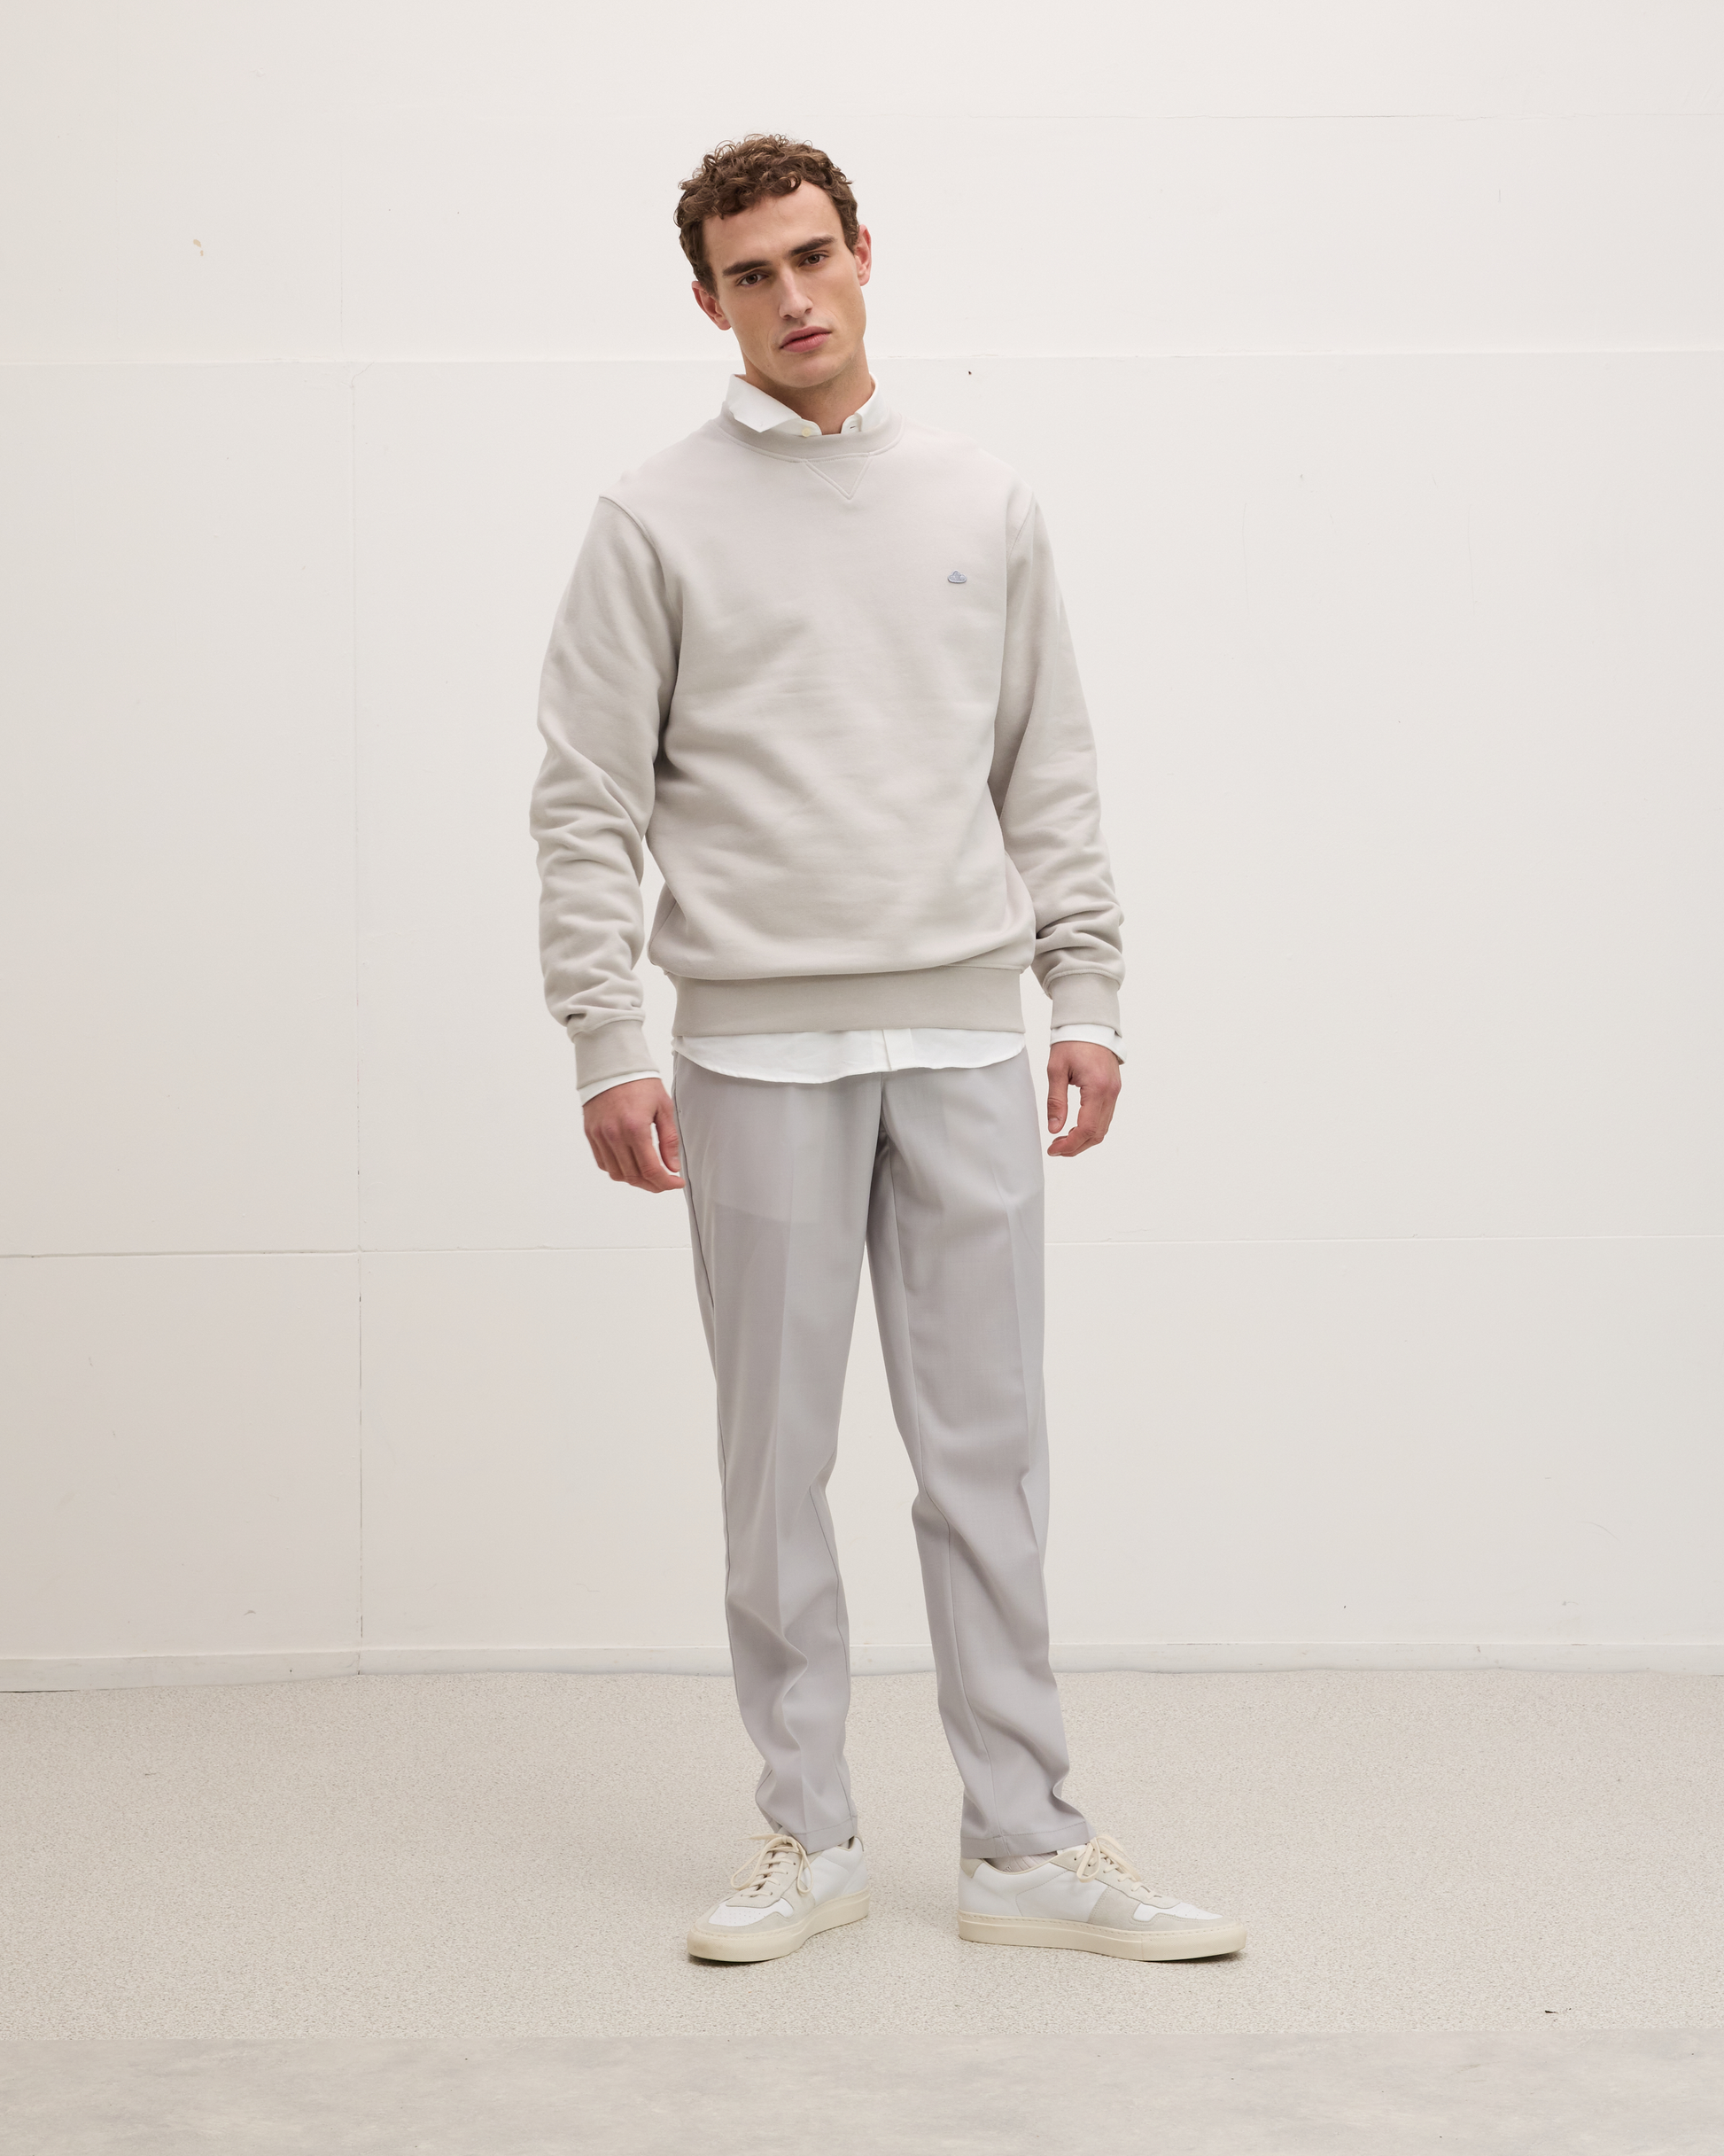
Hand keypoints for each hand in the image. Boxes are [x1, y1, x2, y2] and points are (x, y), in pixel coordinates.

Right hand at [583, 1077, 682, 1191]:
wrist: (612, 1065)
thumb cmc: (640, 1083)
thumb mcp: (663, 1108)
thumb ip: (669, 1140)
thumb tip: (672, 1167)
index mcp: (635, 1128)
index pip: (651, 1169)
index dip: (666, 1182)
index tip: (676, 1182)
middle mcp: (614, 1135)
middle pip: (634, 1176)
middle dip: (653, 1185)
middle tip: (665, 1182)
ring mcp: (599, 1136)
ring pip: (617, 1174)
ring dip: (635, 1180)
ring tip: (649, 1176)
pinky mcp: (590, 1133)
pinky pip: (603, 1163)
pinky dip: (618, 1169)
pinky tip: (630, 1165)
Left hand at [1046, 1040, 1120, 1157]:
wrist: (1089, 1024)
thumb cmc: (1071, 1042)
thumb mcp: (1056, 1071)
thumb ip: (1056, 1102)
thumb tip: (1055, 1128)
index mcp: (1097, 1088)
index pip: (1086, 1128)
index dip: (1070, 1144)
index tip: (1053, 1149)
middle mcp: (1110, 1093)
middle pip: (1097, 1133)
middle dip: (1076, 1146)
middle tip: (1056, 1148)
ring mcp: (1115, 1092)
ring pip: (1103, 1128)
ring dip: (1084, 1139)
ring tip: (1063, 1140)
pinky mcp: (1113, 1090)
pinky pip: (1105, 1117)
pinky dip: (1091, 1128)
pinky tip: (1075, 1128)